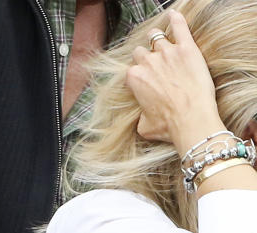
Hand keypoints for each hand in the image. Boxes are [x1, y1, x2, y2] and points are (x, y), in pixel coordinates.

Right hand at [126, 10, 223, 152]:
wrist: (190, 119)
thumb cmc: (168, 125)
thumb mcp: (144, 126)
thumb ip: (140, 115)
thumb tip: (142, 117)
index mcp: (134, 78)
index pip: (131, 69)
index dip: (139, 74)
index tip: (146, 80)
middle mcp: (147, 62)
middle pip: (141, 52)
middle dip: (146, 56)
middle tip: (155, 63)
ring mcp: (167, 53)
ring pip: (156, 37)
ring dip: (158, 39)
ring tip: (162, 41)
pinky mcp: (186, 48)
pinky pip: (179, 27)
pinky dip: (176, 19)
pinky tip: (174, 15)